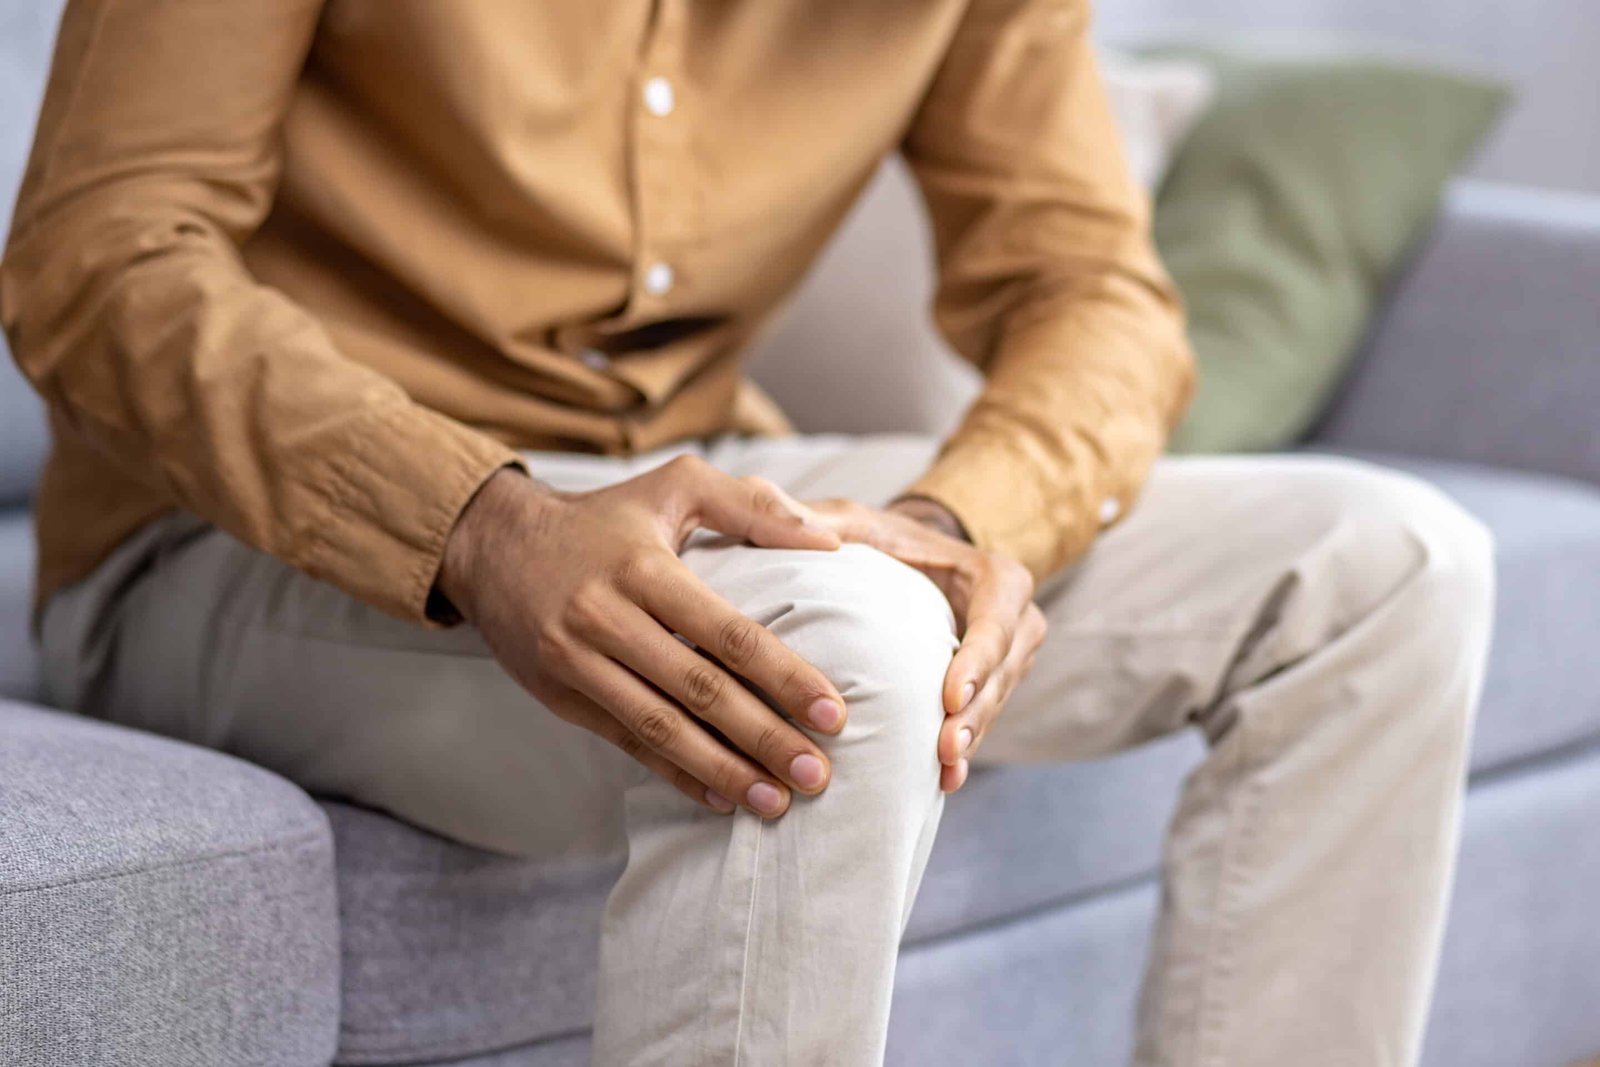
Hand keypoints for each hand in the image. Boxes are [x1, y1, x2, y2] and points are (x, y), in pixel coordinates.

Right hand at [437, 458, 848, 817]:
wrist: (494, 545)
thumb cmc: (605, 518)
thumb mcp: (674, 486)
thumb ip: (753, 506)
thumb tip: (828, 540)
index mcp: (644, 568)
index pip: (727, 632)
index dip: (783, 676)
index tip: (833, 712)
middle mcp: (606, 618)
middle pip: (699, 690)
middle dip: (764, 737)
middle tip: (817, 774)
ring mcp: (578, 662)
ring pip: (660, 727)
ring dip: (723, 769)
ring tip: (776, 801)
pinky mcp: (561, 696)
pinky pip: (627, 742)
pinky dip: (676, 774)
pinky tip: (721, 799)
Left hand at [804, 497, 1046, 792]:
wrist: (911, 565)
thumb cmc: (883, 541)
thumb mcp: (854, 522)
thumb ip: (818, 519)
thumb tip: (787, 521)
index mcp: (997, 578)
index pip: (995, 622)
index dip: (975, 660)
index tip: (948, 695)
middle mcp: (1017, 621)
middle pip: (1002, 674)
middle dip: (975, 712)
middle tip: (945, 748)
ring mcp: (1009, 661)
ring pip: (995, 704)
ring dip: (970, 738)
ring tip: (944, 771)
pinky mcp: (991, 689)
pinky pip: (982, 720)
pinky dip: (963, 751)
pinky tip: (942, 782)